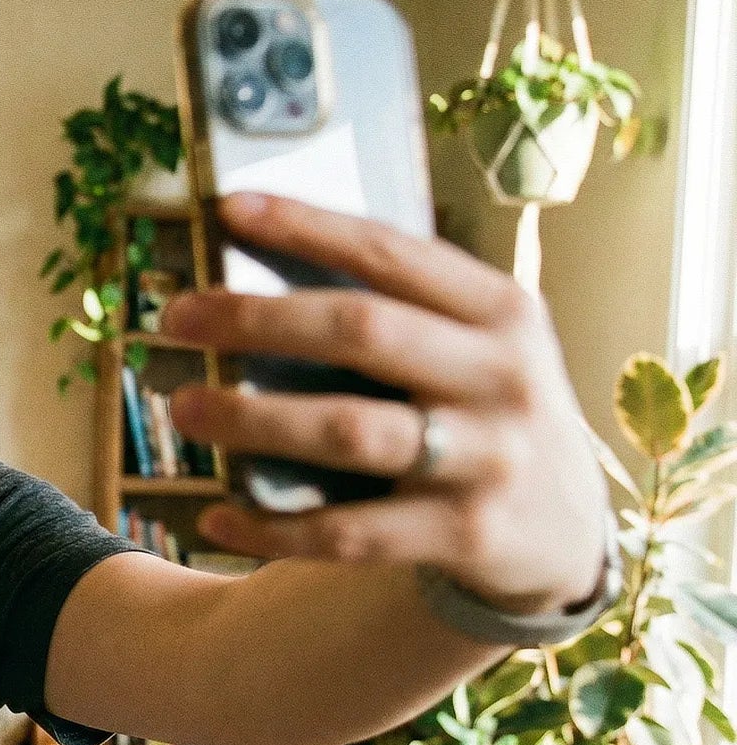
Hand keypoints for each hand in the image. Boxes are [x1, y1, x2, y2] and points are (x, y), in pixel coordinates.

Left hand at [159, 192, 608, 615]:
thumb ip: (403, 312)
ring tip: (183, 408)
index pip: (391, 253)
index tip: (228, 209)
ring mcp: (488, 460)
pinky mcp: (466, 536)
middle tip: (175, 316)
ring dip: (253, 419)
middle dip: (257, 318)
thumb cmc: (486, 414)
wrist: (568, 532)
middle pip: (362, 331)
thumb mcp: (478, 347)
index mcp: (502, 311)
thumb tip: (259, 278)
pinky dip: (274, 527)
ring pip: (349, 431)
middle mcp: (502, 377)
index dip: (307, 227)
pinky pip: (350, 534)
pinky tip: (216, 517)